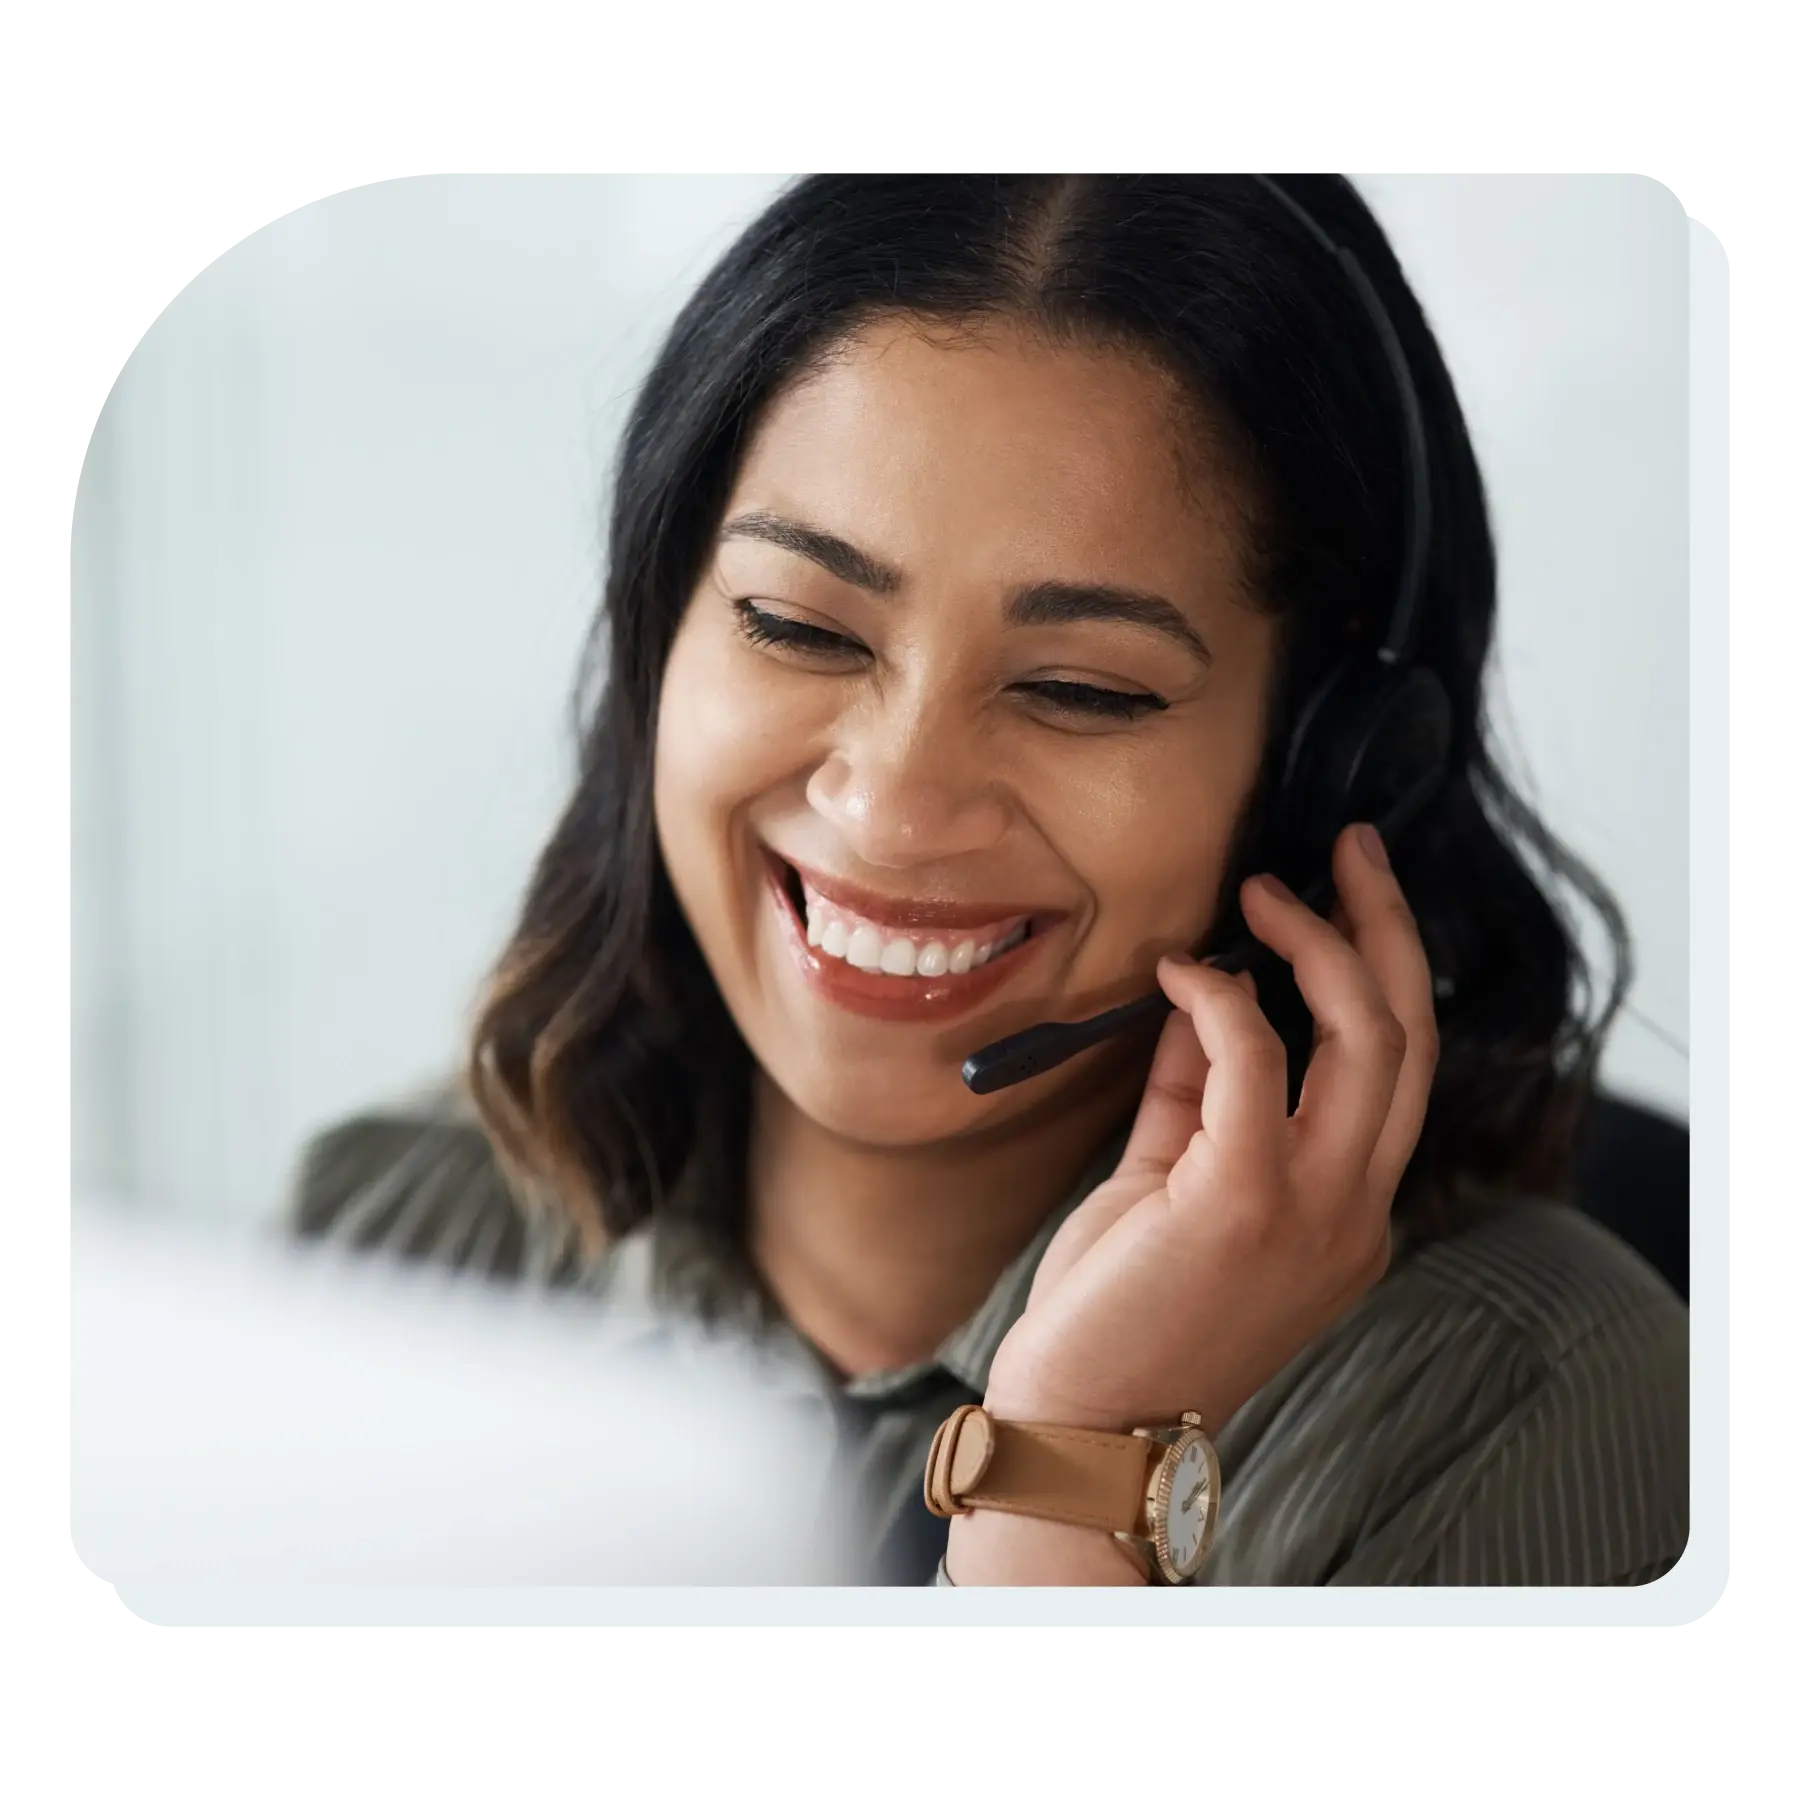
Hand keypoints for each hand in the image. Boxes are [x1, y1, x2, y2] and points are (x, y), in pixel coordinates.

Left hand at [983, 822, 1438, 1438]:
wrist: (1080, 1424)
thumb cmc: (1119, 1310)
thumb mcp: (1169, 1184)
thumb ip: (1195, 1093)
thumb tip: (1202, 993)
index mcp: (1348, 1211)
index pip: (1396, 1068)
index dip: (1381, 968)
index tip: (1345, 893)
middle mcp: (1354, 1209)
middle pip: (1409, 1036)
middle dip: (1384, 926)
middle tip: (1346, 848)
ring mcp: (1314, 1209)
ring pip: (1368, 1037)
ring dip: (1318, 943)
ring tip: (1263, 891)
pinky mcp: (1243, 1201)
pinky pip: (1257, 1062)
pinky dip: (1223, 998)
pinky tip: (1178, 971)